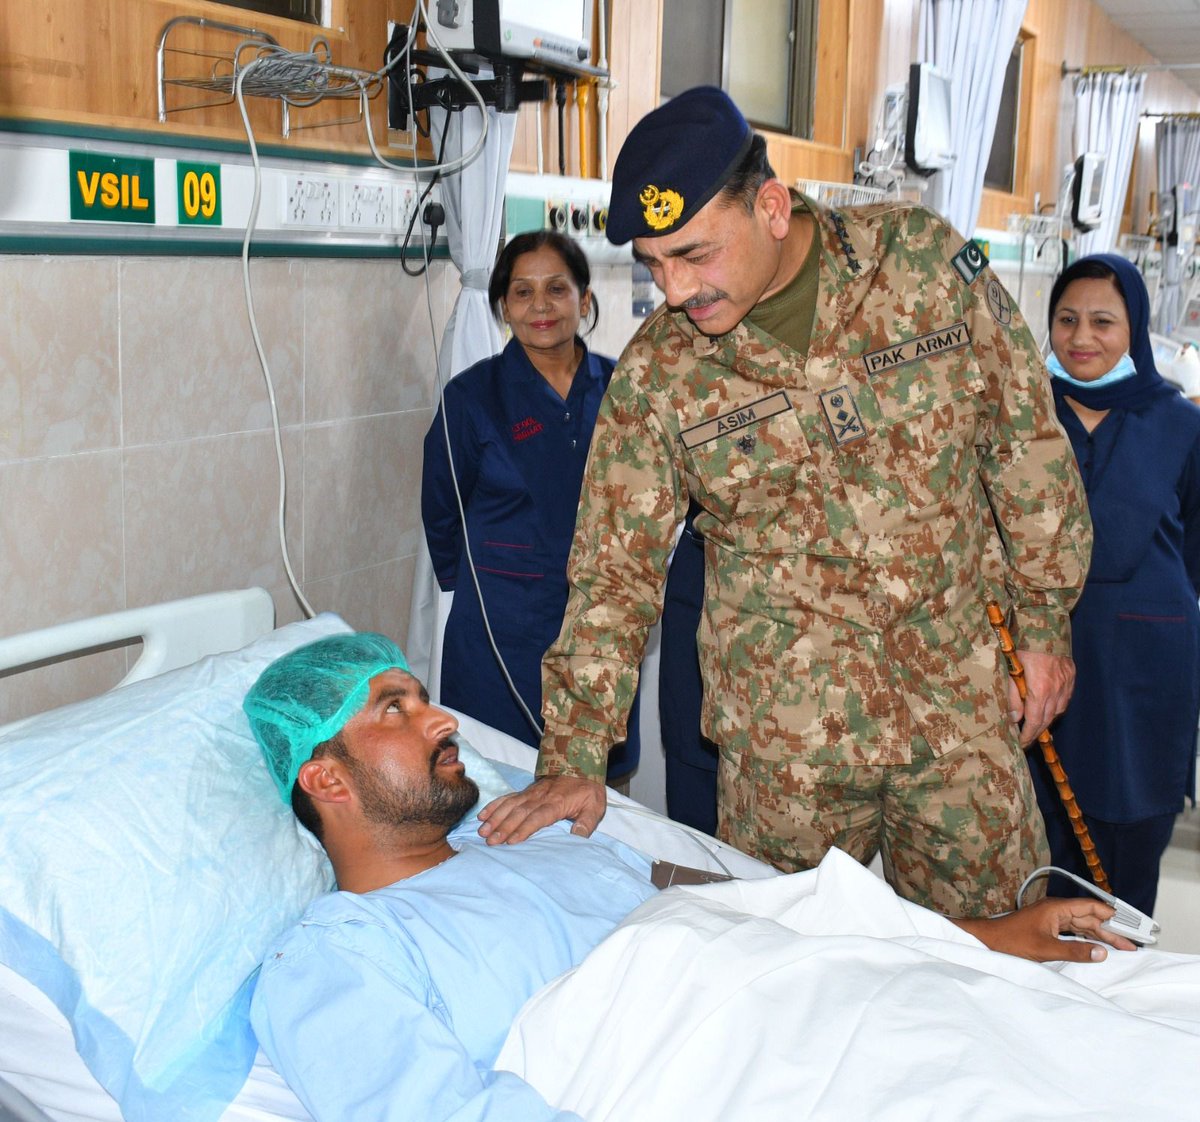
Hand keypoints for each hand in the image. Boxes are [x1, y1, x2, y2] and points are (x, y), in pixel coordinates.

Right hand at [477, 775, 606, 844]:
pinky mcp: (526, 791)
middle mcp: (540, 797)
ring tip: (482, 830)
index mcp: (556, 803)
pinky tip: (483, 815)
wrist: (581, 763)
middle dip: (504, 827)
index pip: (537, 817)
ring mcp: (531, 793)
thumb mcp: (595, 806)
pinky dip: (494, 805)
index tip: (511, 841)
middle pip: (519, 813)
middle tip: (490, 841)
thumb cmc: (588, 790)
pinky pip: (508, 797)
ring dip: (495, 817)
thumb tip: (577, 837)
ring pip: (510, 805)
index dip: (524, 829)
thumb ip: (586, 823)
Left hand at [955, 897, 1136, 962]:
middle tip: (1131, 945)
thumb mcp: (1046, 948)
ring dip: (1100, 936)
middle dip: (1110, 930)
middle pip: (1089, 918)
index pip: (1090, 907)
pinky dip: (1086, 939)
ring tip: (1120, 948)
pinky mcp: (1046, 929)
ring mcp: (1050, 919)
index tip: (1130, 926)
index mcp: (1056, 908)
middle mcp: (1055, 911)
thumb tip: (1103, 952)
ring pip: (1082, 926)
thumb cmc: (1011, 941)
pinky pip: (1072, 932)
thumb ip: (1075, 950)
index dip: (1111, 915)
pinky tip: (1096, 947)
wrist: (987, 942)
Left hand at [1008, 650, 1074, 746]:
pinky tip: (1048, 706)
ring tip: (1036, 723)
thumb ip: (1013, 697)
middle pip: (1048, 719)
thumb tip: (1014, 718)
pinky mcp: (1071, 675)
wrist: (1044, 625)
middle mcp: (1057, 689)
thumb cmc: (1022, 647)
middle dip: (1037, 731)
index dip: (1028, 735)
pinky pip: (1065, 698)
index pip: (1035, 721)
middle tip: (1027, 738)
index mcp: (1040, 690)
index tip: (1022, 743)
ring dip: (1047, 719)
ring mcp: (1067, 682)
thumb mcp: (1011, 671)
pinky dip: (1056, 706)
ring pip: (1059, 710)